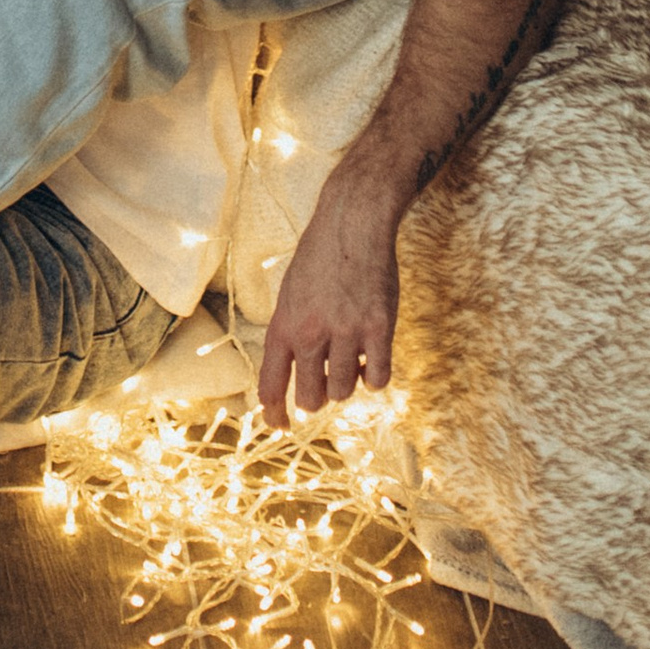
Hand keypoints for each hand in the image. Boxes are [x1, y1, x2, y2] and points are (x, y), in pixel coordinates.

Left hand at [258, 165, 400, 414]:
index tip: (280, 426)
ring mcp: (346, 332)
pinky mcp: (378, 328)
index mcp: (283, 324)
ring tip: (349, 362)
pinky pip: (378, 378)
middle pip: (311, 399)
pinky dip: (375, 378)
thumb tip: (294, 374)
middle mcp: (311, 332)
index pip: (270, 384)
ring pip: (343, 392)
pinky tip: (372, 360)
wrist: (352, 222)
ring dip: (346, 385)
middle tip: (324, 386)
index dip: (274, 413)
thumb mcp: (290, 293)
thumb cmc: (320, 256)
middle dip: (316, 400)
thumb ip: (291, 333)